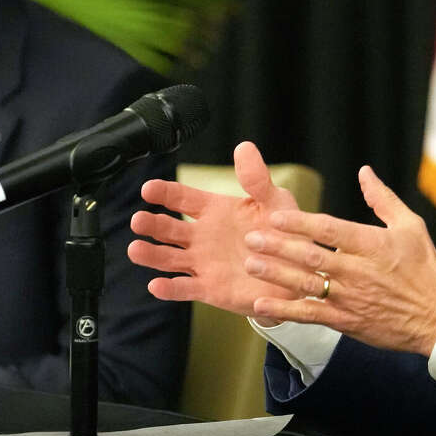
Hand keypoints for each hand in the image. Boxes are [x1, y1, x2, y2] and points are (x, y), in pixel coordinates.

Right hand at [128, 141, 308, 320]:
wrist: (299, 272)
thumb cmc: (286, 232)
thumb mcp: (275, 200)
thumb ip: (257, 178)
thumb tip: (244, 147)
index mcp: (215, 210)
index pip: (182, 198)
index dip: (164, 193)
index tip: (148, 189)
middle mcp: (203, 236)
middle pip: (168, 228)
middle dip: (151, 224)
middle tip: (138, 220)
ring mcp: (204, 263)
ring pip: (169, 258)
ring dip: (151, 255)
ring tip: (135, 249)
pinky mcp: (210, 288)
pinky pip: (186, 288)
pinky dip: (170, 289)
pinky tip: (156, 285)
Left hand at [243, 165, 435, 355]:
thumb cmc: (425, 268)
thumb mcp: (410, 226)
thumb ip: (383, 199)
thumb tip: (364, 172)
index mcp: (373, 245)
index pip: (330, 230)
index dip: (301, 223)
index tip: (276, 216)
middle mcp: (358, 271)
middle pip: (312, 257)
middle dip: (279, 247)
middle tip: (251, 238)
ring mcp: (351, 298)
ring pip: (306, 285)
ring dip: (276, 275)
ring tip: (251, 265)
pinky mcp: (347, 321)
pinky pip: (311, 316)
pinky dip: (285, 312)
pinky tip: (261, 306)